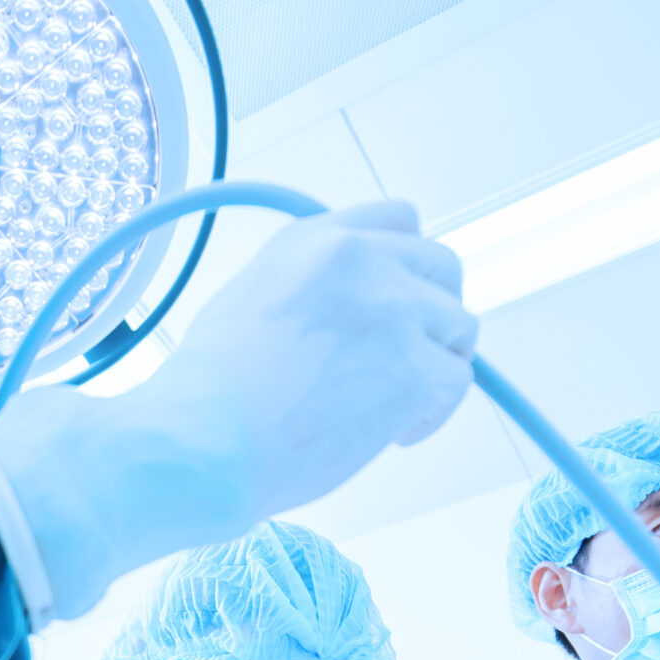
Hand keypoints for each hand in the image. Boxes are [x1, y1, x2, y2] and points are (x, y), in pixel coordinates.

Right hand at [0, 202, 477, 619]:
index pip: (401, 219)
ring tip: (388, 408)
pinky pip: (455, 383)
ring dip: (434, 368)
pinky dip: (431, 414)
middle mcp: (361, 260)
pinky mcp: (411, 369)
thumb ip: (311, 283)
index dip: (408, 267)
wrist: (201, 440)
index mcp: (317, 239)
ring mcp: (393, 312)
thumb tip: (350, 310)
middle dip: (433, 315)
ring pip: (459, 329)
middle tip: (404, 362)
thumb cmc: (208, 392)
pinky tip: (392, 434)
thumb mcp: (249, 296)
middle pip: (444, 269)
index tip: (398, 304)